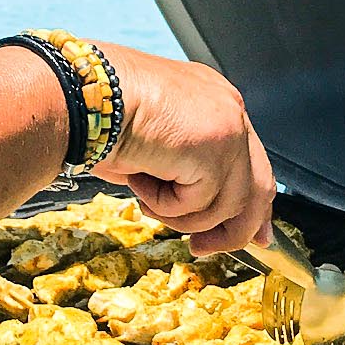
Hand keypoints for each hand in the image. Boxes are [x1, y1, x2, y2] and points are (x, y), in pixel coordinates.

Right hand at [92, 44, 274, 253]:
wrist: (87, 96)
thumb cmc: (100, 113)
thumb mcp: (152, 145)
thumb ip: (183, 173)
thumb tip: (196, 216)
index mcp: (213, 101)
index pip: (251, 161)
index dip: (251, 204)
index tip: (253, 236)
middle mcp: (228, 109)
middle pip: (258, 187)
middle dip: (235, 229)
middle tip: (202, 248)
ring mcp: (228, 129)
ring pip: (228, 205)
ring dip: (180, 214)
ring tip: (144, 196)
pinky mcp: (216, 149)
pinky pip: (201, 204)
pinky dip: (166, 204)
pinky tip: (141, 180)